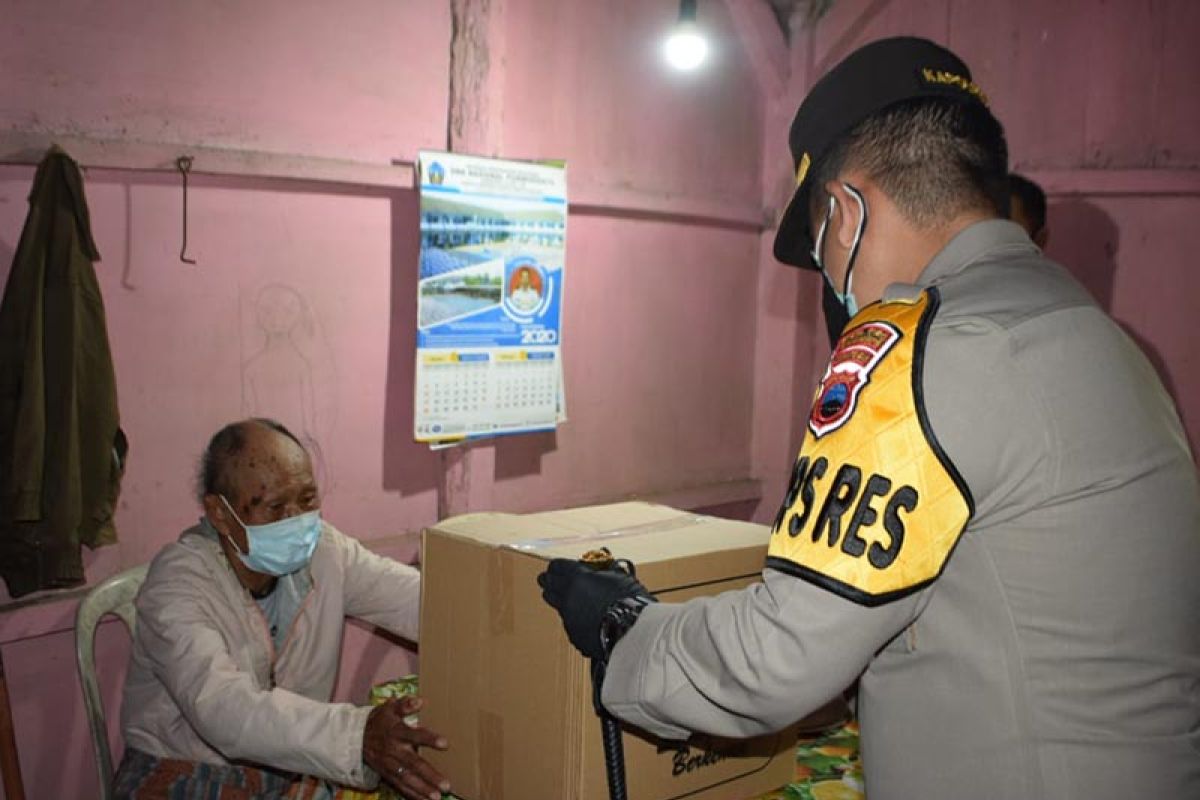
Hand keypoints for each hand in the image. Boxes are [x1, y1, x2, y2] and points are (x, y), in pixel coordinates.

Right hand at [362, 696, 450, 799]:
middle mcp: (394, 751)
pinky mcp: (388, 775)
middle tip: (446, 784)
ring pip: (407, 779)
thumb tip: (420, 701)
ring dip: (422, 789)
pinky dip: (413, 795)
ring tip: (438, 797)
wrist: (357, 737)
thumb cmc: (381, 720)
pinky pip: (401, 787)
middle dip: (429, 775)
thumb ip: (405, 704)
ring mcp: (390, 765)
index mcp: (397, 732)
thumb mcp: (390, 707)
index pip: (414, 735)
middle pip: (413, 764)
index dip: (429, 739)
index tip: (445, 743)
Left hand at [537, 558, 652, 659]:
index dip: (557, 566)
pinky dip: (574, 618)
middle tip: (555, 580)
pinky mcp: (574, 635)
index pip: (556, 567)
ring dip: (561, 600)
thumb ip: (602, 572)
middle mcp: (567, 597)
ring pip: (556, 605)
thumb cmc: (630, 601)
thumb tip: (599, 570)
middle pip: (547, 585)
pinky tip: (587, 618)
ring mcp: (569, 618)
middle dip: (551, 581)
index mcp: (577, 578)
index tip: (559, 566)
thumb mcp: (618, 576)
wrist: (634, 631)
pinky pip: (569, 623)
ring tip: (573, 598)